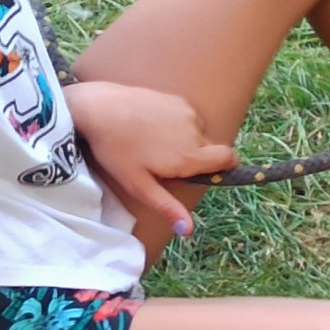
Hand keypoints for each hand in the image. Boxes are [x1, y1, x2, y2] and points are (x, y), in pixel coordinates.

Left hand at [67, 79, 233, 237]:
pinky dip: (177, 124)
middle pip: (211, 148)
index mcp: (190, 156)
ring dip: (186, 141)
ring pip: (198, 133)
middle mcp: (195, 131)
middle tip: (166, 163)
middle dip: (197, 158)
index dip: (225, 167)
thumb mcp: (138, 185)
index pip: (229, 159)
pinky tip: (152, 126)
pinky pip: (187, 117)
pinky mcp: (177, 99)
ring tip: (154, 144)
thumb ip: (167, 206)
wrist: (100, 108)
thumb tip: (189, 230)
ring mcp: (187, 112)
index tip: (207, 173)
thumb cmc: (117, 151)